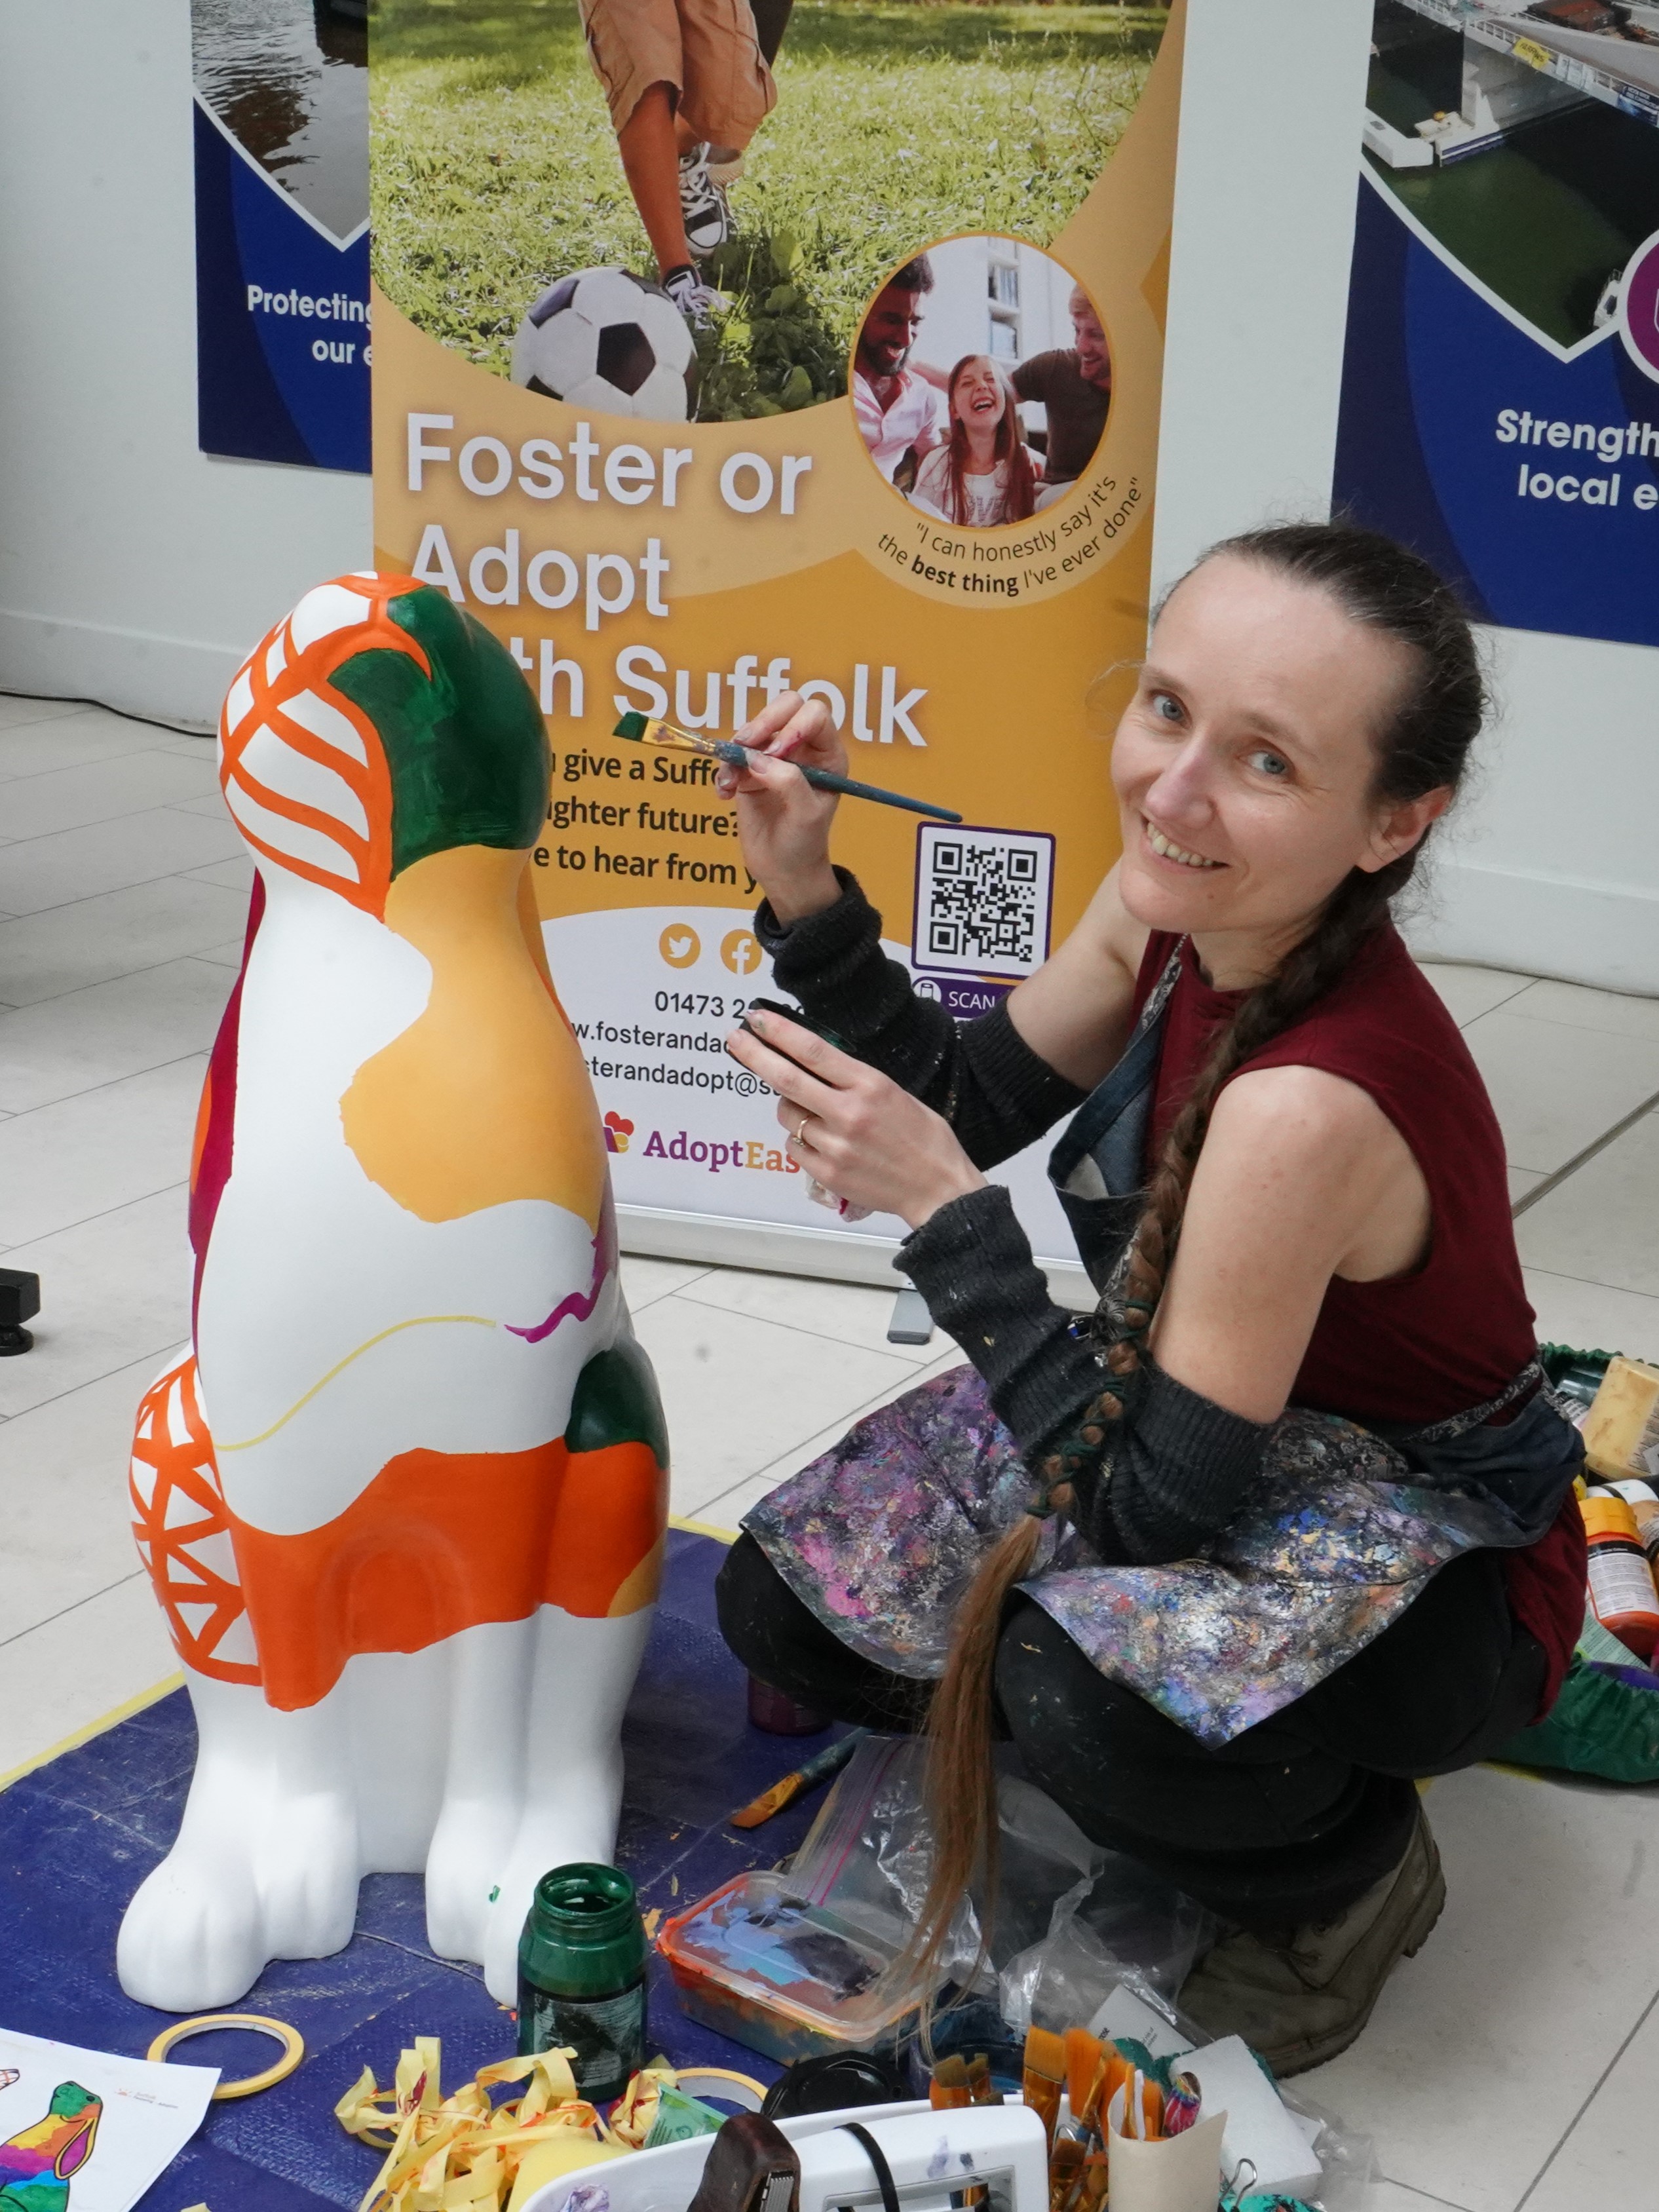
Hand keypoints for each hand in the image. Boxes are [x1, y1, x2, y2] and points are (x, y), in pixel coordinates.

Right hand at [716, 692, 844, 922]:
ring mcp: (774, 757)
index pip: (814, 714)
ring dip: (737, 750)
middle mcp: (802, 748)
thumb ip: (788, 782)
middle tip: (748, 747)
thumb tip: (757, 758)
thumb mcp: (806, 815)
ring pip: (753, 728)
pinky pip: (731, 754)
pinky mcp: (749, 771)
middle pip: (785, 706)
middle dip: (763, 722)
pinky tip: (724, 794)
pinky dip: (723, 770)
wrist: (784, 870)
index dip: (794, 725)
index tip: (777, 753)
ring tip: (732, 783)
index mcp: (827, 754)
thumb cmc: (804, 843)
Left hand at [726, 1008, 985, 1228]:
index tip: (757, 1019)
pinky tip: (823, 1143)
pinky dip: (801, 1140)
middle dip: (755, 1055)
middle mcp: (848, 1113)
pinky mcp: (827, 1173)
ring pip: (787, 1116)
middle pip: (786, 1078)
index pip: (813, 1051)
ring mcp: (834, 1146)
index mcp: (870, 1085)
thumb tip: (812, 1064)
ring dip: (791, 1108)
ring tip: (816, 1114)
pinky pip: (794, 1147)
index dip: (779, 1032)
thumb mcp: (895, 1093)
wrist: (938, 1188)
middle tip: (735, 1040)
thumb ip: (854, 1080)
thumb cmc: (924, 1138)